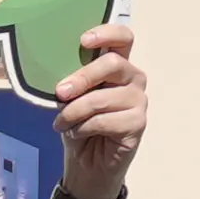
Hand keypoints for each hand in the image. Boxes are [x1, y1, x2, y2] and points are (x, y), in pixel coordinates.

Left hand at [48, 20, 147, 198]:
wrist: (87, 165)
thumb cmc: (79, 125)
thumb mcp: (70, 99)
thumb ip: (72, 82)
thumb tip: (62, 79)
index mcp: (117, 65)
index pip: (123, 38)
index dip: (107, 33)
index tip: (84, 41)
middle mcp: (133, 78)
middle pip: (113, 64)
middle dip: (82, 77)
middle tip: (60, 92)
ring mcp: (139, 100)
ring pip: (104, 97)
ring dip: (75, 111)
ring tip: (61, 123)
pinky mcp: (139, 123)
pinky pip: (105, 120)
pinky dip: (84, 128)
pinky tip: (77, 134)